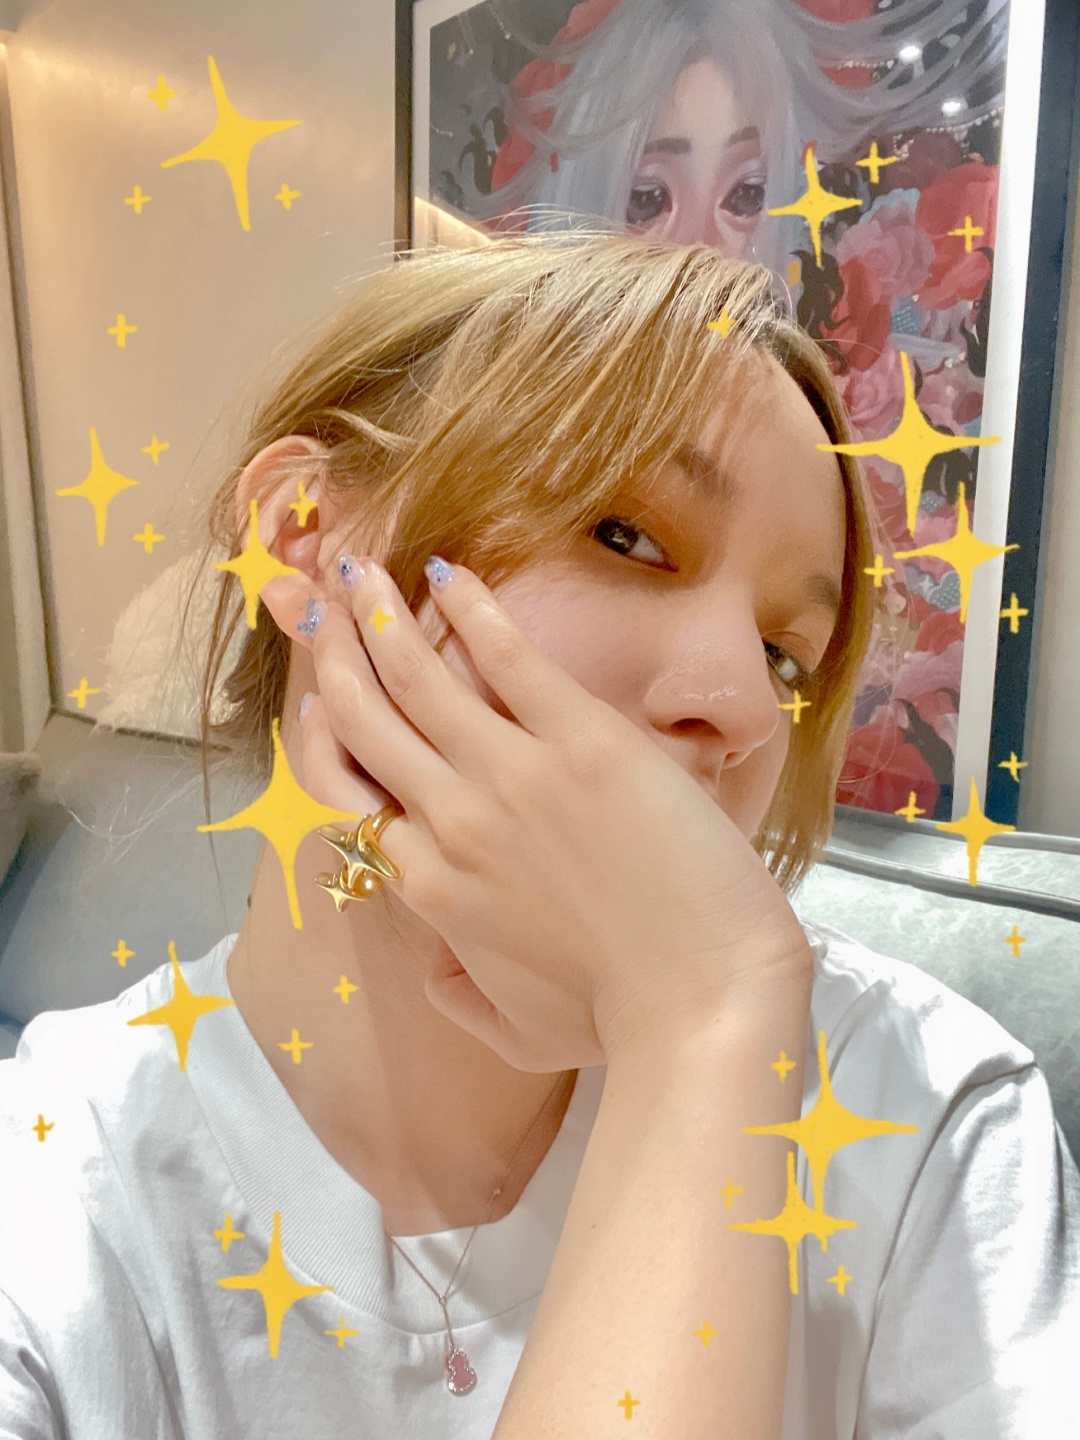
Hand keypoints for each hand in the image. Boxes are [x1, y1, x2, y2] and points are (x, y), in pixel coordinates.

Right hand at [299, 558, 812, 1070]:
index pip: (351, 798)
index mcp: (430, 888)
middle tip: (317, 603)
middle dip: (333, 656)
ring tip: (359, 570)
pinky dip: (471, 611)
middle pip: (366, 722)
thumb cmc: (619, 1022)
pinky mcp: (578, 738)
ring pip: (417, 680)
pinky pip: (508, 658)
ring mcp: (510, 774)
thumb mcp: (522, 1033)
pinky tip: (448, 573)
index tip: (316, 704)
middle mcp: (449, 821)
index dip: (324, 741)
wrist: (702, 997)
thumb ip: (464, 1001)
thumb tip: (436, 974)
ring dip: (379, 618)